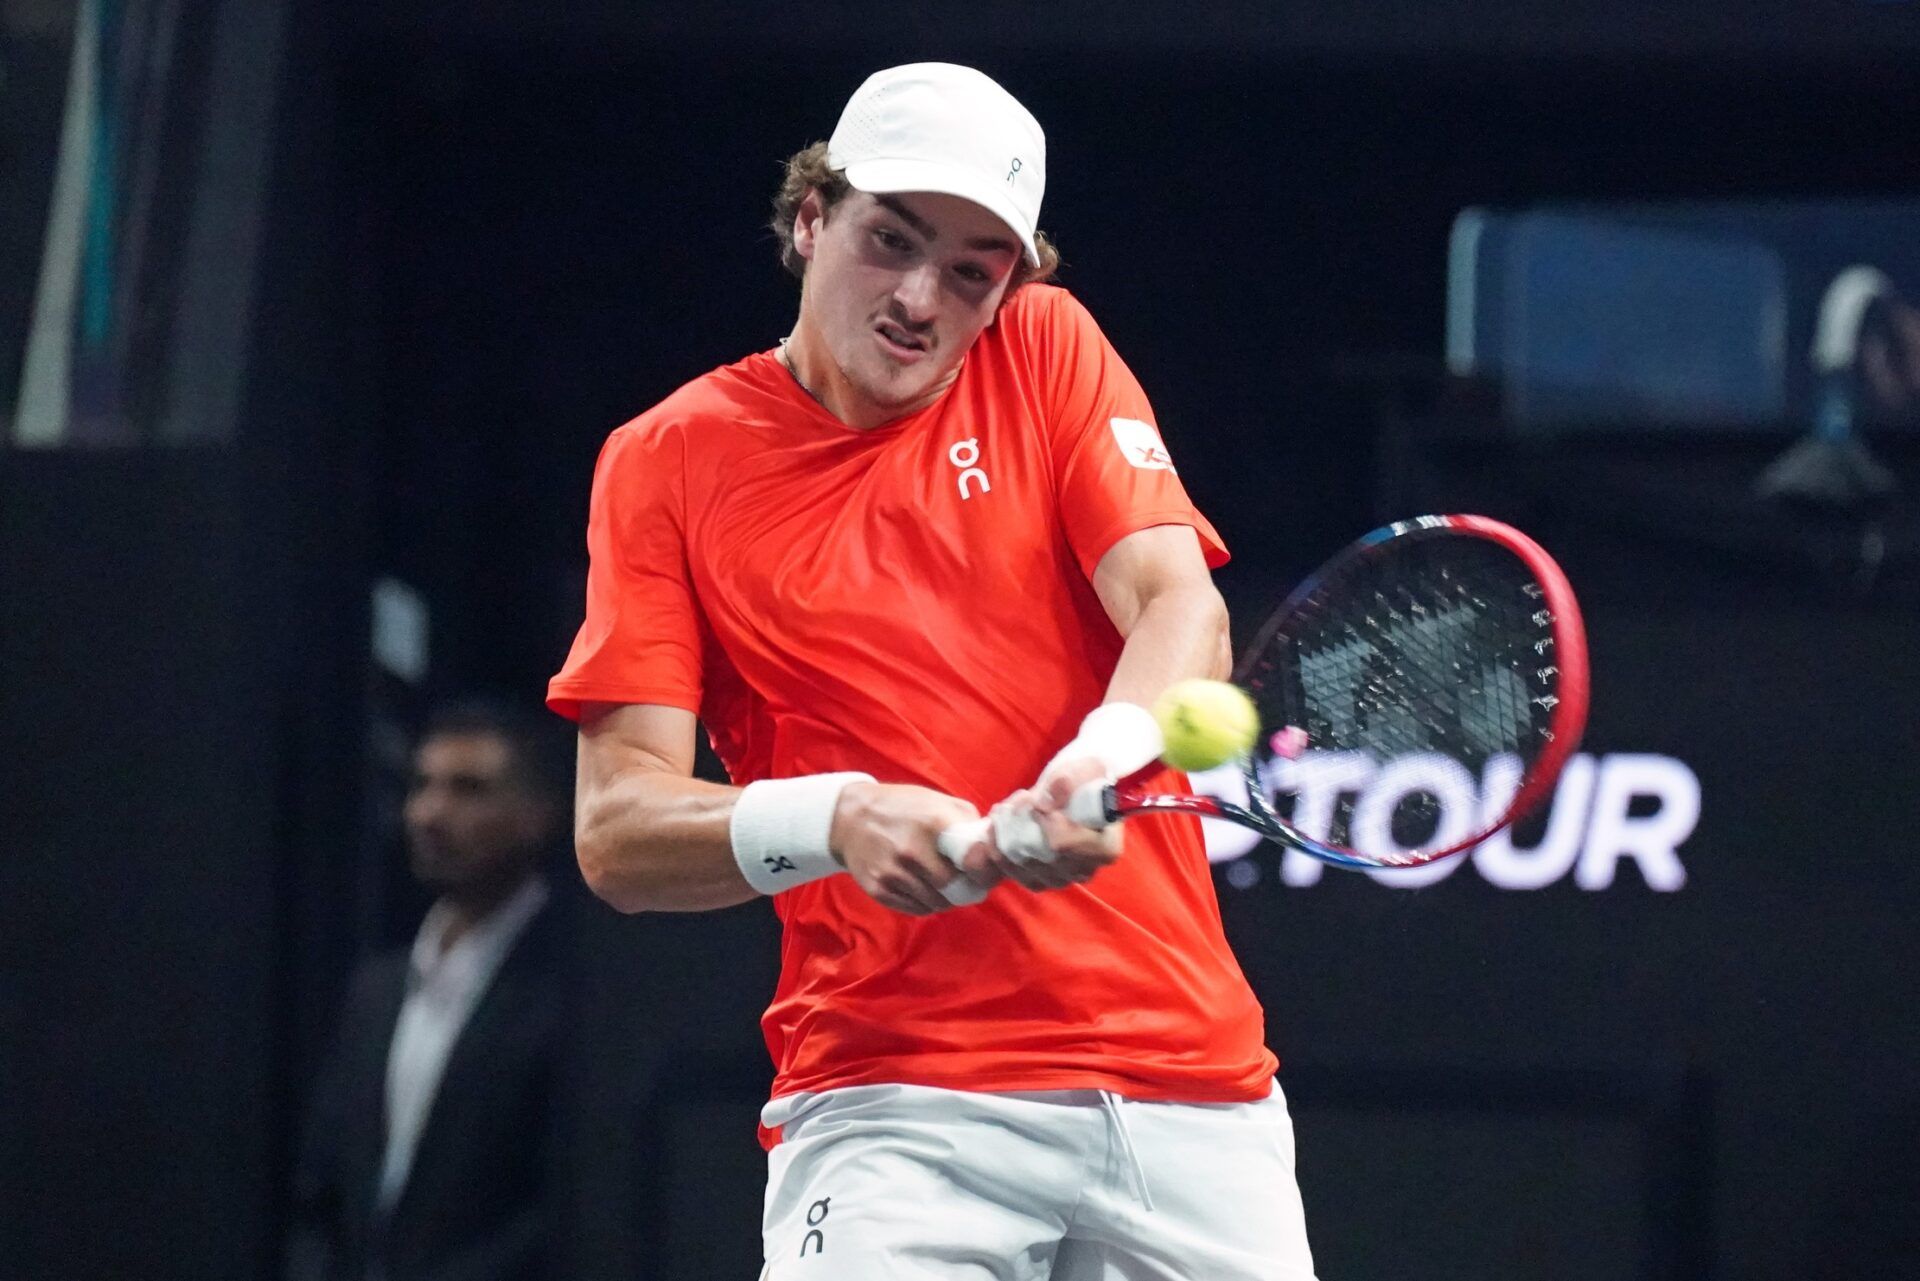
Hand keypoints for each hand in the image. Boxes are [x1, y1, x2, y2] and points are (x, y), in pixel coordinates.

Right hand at [830, 782, 990, 915]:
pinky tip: (924, 886)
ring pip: (937, 903)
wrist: (852, 817)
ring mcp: (894, 873)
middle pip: (956, 889)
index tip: (985, 872)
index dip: (984, 872)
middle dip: (967, 889)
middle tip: (968, 883)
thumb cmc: (905, 808)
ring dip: (947, 898)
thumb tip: (995, 849)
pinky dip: (927, 902)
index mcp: (935, 824)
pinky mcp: (879, 890)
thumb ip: (969, 823)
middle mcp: (913, 851)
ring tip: (944, 883)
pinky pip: (917, 909)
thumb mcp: (940, 802)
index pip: (974, 862)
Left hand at [961, 756, 1122, 892]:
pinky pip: (1009, 869)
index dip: (1045, 822)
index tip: (1035, 799)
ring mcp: (1060, 879)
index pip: (1066, 845)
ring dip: (1007, 832)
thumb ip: (1069, 781)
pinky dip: (997, 845)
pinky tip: (996, 824)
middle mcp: (1084, 871)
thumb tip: (1045, 803)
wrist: (1073, 794)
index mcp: (1105, 848)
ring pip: (1021, 862)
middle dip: (1021, 823)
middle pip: (1041, 855)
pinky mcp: (1037, 880)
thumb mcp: (1085, 769)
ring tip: (1007, 806)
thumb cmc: (1085, 781)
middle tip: (1019, 797)